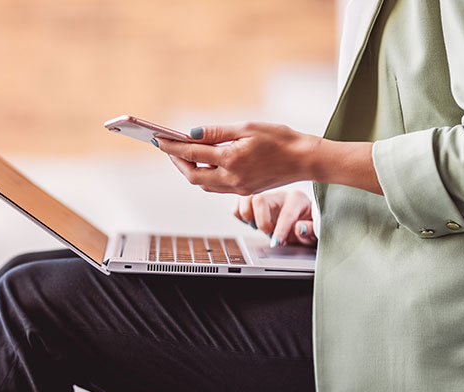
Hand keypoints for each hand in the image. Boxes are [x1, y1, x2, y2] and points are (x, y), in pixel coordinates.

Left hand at [155, 122, 319, 195]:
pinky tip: (204, 164)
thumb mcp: (247, 127)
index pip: (192, 155)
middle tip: (168, 148)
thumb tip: (191, 133)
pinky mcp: (244, 192)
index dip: (172, 147)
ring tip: (183, 155)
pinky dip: (205, 176)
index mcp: (231, 160)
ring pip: (203, 185)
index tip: (158, 140)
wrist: (305, 160)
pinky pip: (216, 187)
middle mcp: (232, 179)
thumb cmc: (280, 139)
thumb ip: (216, 132)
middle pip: (193, 177)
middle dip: (177, 163)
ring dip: (190, 172)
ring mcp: (238, 189)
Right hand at [234, 190, 316, 247]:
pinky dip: (240, 215)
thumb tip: (299, 228)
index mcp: (297, 199)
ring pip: (245, 198)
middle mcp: (278, 195)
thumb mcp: (316, 229)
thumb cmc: (309, 222)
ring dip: (247, 216)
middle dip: (261, 222)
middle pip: (259, 200)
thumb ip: (311, 229)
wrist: (303, 216)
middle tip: (269, 233)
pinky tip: (251, 222)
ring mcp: (264, 196)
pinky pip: (238, 204)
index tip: (276, 244)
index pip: (286, 213)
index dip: (281, 231)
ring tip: (257, 226)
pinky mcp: (253, 201)